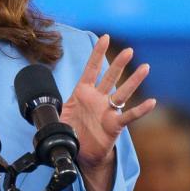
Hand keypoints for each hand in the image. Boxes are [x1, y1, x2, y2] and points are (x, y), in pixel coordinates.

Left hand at [63, 34, 154, 190]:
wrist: (80, 154)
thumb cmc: (71, 134)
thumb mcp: (58, 119)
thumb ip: (52, 109)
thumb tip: (38, 108)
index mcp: (83, 93)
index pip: (92, 69)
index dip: (97, 53)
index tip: (105, 37)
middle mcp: (98, 99)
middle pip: (110, 77)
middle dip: (119, 63)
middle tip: (129, 50)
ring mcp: (108, 110)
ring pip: (123, 92)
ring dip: (134, 81)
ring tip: (145, 68)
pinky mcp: (115, 125)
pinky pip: (129, 116)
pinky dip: (140, 110)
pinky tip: (151, 102)